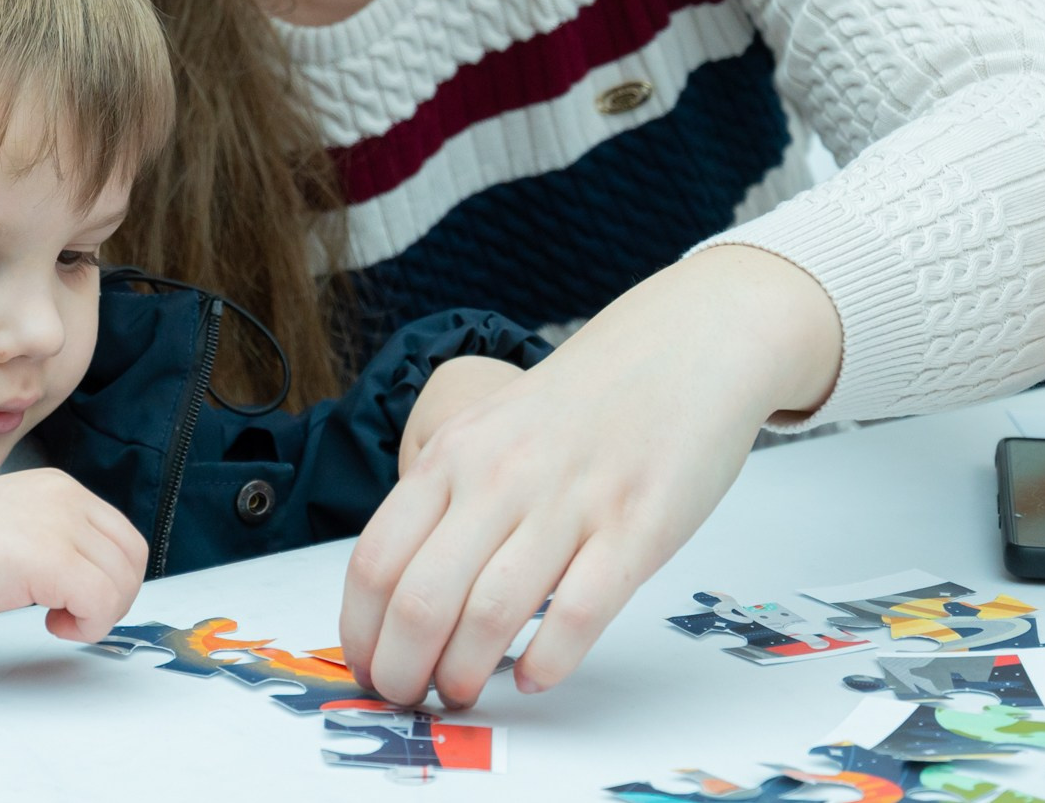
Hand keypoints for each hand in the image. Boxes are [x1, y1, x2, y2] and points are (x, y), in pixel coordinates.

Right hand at [0, 468, 148, 642]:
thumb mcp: (15, 523)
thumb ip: (53, 535)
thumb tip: (84, 576)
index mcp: (60, 488)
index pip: (122, 535)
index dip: (113, 576)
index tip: (82, 598)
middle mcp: (67, 499)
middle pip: (131, 558)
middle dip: (113, 598)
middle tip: (75, 614)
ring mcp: (61, 527)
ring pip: (121, 583)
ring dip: (98, 614)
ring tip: (57, 618)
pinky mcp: (51, 561)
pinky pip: (100, 603)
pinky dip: (87, 626)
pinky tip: (52, 623)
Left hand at [339, 245, 842, 710]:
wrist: (682, 347)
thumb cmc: (579, 406)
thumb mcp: (488, 433)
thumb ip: (447, 499)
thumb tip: (403, 595)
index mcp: (453, 455)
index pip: (375, 561)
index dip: (361, 632)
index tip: (369, 668)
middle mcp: (501, 478)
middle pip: (421, 601)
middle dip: (404, 670)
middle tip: (411, 697)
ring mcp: (569, 503)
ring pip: (490, 615)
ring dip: (465, 674)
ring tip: (464, 693)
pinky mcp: (637, 528)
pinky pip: (578, 614)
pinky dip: (548, 662)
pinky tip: (535, 676)